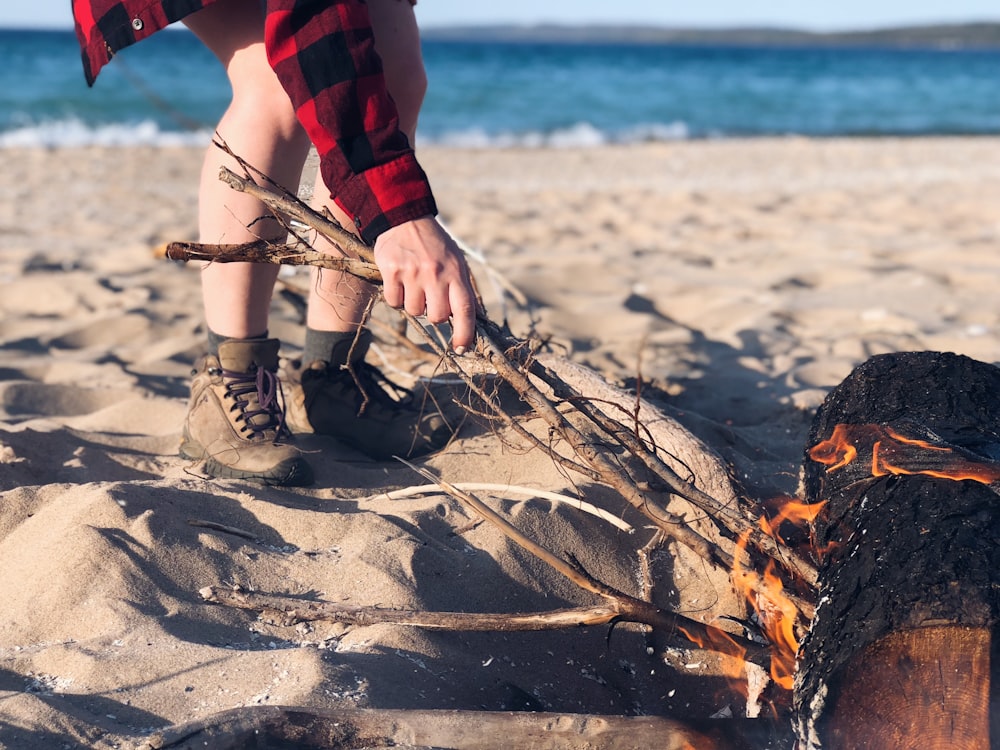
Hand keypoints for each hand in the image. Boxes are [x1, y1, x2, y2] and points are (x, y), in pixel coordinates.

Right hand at [373, 215, 477, 352]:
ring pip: (414, 311)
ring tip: (414, 283)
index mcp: (456, 272)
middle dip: (434, 314)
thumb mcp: (456, 261)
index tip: (461, 347)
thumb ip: (462, 288)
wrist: (405, 217)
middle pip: (437, 317)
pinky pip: (394, 302)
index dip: (465, 333)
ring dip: (414, 304)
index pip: (465, 310)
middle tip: (430, 298)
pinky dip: (396, 297)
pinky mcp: (392, 272)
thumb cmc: (434, 244)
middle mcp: (436, 274)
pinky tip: (399, 281)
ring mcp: (413, 273)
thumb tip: (471, 319)